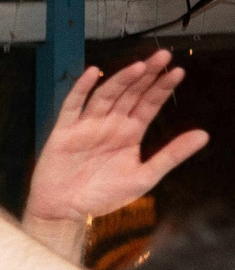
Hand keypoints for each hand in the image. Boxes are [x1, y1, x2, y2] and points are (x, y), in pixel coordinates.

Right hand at [26, 51, 208, 228]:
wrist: (65, 212)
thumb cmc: (102, 197)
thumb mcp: (144, 177)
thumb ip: (172, 155)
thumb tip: (203, 135)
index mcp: (129, 133)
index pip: (149, 104)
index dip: (162, 88)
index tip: (178, 72)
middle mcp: (110, 125)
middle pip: (130, 93)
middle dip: (146, 75)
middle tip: (162, 57)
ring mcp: (87, 126)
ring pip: (106, 95)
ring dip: (122, 79)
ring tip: (139, 67)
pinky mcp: (64, 132)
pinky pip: (73, 106)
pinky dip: (81, 89)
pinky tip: (92, 74)